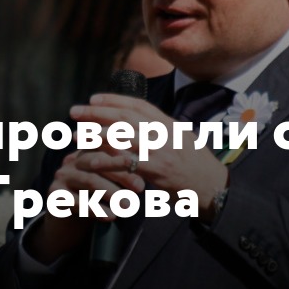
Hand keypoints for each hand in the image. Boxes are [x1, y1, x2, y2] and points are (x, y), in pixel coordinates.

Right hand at [24, 150, 144, 263]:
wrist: (66, 225)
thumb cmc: (93, 202)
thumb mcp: (107, 186)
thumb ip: (121, 176)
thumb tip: (149, 175)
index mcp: (85, 153)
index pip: (105, 148)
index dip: (123, 155)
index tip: (142, 165)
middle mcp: (71, 161)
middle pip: (97, 161)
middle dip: (120, 174)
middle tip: (140, 187)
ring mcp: (61, 178)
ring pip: (89, 181)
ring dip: (112, 193)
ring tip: (128, 206)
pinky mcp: (55, 196)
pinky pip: (77, 201)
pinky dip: (96, 209)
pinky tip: (110, 216)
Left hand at [69, 93, 227, 222]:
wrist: (214, 189)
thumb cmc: (198, 167)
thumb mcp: (183, 140)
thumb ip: (162, 130)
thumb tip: (140, 121)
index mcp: (170, 124)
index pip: (138, 105)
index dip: (113, 99)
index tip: (93, 99)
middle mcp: (165, 133)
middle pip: (124, 117)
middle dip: (96, 112)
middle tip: (74, 112)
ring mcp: (161, 150)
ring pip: (121, 136)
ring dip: (94, 134)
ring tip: (74, 135)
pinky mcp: (157, 171)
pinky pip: (125, 162)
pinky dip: (105, 160)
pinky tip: (89, 160)